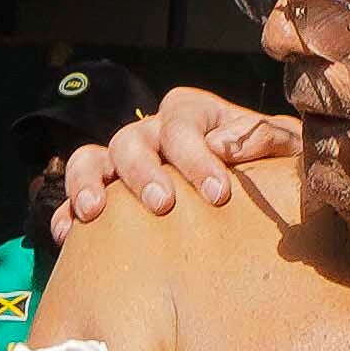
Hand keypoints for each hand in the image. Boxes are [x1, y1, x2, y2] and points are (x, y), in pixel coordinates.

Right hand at [51, 85, 294, 241]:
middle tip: (162, 205)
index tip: (218, 193)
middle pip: (133, 139)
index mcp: (194, 115)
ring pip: (93, 158)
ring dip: (90, 182)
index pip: (183, 122)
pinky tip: (66, 235)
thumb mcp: (283, 148)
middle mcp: (154, 134)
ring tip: (95, 213)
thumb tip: (225, 145)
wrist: (259, 196)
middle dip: (144, 172)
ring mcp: (127, 163)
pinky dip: (66, 213)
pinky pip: (76, 197)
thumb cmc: (273, 169)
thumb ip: (266, 138)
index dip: (196, 156)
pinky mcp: (109, 195)